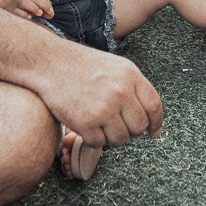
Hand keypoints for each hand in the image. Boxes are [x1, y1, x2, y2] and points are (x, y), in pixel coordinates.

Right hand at [5, 0, 52, 19]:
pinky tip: (28, 18)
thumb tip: (51, 14)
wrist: (4, 6)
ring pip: (25, 3)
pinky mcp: (11, 12)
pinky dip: (23, 14)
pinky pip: (17, 12)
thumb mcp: (33, 7)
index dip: (47, 4)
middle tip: (48, 12)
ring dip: (34, 8)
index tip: (51, 12)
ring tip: (39, 13)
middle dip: (43, 5)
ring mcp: (17, 5)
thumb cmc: (23, 8)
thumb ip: (43, 10)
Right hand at [36, 44, 163, 148]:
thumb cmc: (81, 65)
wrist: (49, 62)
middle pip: (139, 126)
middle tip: (116, 123)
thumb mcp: (115, 67)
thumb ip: (133, 87)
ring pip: (120, 139)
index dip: (156, 122)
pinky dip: (92, 138)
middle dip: (130, 129)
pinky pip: (99, 143)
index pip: (154, 105)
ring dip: (110, 135)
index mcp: (130, 75)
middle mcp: (120, 92)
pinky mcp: (85, 123)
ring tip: (98, 120)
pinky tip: (85, 124)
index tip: (153, 132)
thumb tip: (149, 114)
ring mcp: (103, 108)